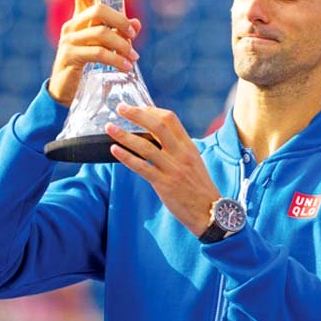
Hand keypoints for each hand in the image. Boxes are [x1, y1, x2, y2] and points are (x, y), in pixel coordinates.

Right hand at [48, 0, 140, 104]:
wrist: (65, 90)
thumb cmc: (86, 64)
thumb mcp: (103, 45)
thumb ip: (118, 33)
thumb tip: (137, 23)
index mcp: (79, 18)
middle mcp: (72, 26)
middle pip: (98, 11)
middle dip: (121, 21)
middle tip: (133, 35)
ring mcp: (69, 40)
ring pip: (101, 33)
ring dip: (122, 44)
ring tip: (134, 57)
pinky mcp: (71, 56)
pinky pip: (98, 53)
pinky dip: (116, 59)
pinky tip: (126, 66)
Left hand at [105, 104, 221, 236]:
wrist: (210, 212)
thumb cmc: (199, 187)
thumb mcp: (193, 161)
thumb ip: (178, 148)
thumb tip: (158, 137)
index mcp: (188, 146)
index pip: (170, 119)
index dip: (151, 110)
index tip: (137, 107)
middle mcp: (181, 154)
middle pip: (157, 126)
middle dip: (136, 114)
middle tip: (120, 108)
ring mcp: (172, 168)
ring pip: (145, 146)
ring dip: (124, 135)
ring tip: (110, 128)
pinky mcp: (164, 184)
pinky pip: (141, 167)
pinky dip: (126, 157)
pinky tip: (114, 150)